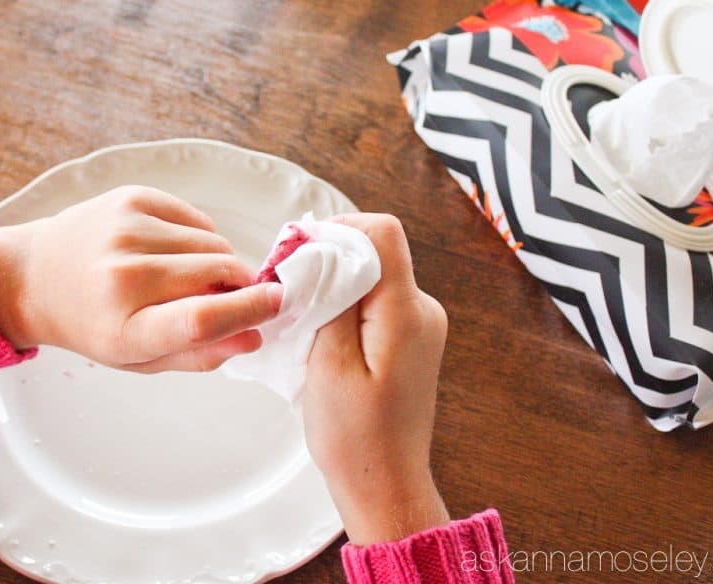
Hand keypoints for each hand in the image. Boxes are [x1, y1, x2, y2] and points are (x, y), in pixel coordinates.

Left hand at [0, 185, 282, 371]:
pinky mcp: (132, 199)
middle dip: (239, 286)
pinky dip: (199, 240)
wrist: (34, 276)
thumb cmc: (94, 325)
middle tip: (229, 297)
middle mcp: (123, 274)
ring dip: (217, 264)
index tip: (277, 304)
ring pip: (215, 244)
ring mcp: (126, 230)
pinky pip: (198, 221)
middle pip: (220, 274)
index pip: (202, 318)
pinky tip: (171, 253)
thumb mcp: (140, 359)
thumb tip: (255, 335)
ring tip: (185, 277)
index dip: (250, 310)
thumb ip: (200, 354)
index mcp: (123, 327)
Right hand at [303, 213, 449, 544]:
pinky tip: (323, 338)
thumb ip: (331, 299)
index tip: (299, 251)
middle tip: (290, 292)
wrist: (384, 483)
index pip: (382, 233)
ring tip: (304, 324)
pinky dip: (346, 307)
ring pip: (373, 277)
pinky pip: (376, 302)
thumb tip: (325, 250)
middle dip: (329, 260)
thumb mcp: (328, 364)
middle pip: (376, 252)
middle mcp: (422, 310)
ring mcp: (420, 325)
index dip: (338, 229)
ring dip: (334, 287)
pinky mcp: (409, 339)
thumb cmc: (355, 437)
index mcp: (406, 313)